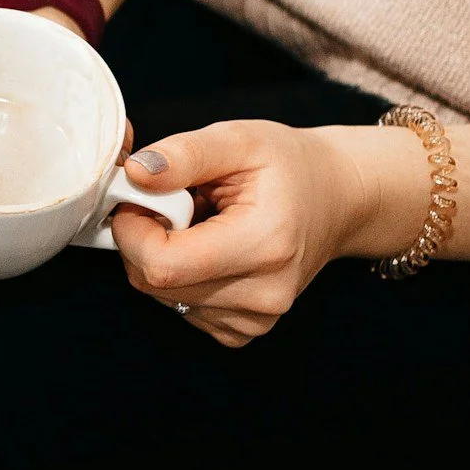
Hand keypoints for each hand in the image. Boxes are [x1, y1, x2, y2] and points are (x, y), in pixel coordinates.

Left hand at [109, 120, 380, 346]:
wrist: (337, 198)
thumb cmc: (288, 164)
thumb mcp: (239, 139)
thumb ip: (185, 155)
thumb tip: (134, 173)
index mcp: (265, 245)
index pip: (163, 264)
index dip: (133, 229)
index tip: (139, 196)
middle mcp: (264, 294)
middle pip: (156, 284)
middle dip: (143, 239)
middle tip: (168, 202)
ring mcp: (256, 318)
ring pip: (162, 297)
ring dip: (162, 258)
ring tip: (197, 223)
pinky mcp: (244, 330)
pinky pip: (181, 309)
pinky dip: (180, 279)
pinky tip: (207, 250)